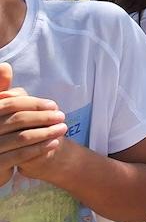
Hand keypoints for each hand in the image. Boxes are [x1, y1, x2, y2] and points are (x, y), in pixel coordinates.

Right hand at [0, 63, 67, 181]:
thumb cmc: (0, 129)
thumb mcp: (1, 108)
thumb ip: (2, 89)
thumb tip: (5, 66)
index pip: (12, 104)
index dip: (35, 103)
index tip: (54, 105)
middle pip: (18, 120)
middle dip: (44, 118)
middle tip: (62, 117)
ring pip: (21, 138)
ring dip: (46, 133)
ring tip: (63, 129)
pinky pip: (20, 155)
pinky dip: (39, 148)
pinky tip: (54, 143)